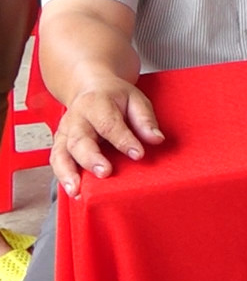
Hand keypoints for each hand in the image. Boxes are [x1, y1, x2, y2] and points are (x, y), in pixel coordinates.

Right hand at [50, 77, 164, 194]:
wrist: (90, 89)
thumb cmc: (115, 97)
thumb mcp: (135, 99)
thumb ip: (145, 119)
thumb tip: (156, 139)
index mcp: (97, 103)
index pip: (109, 124)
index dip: (123, 140)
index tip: (138, 154)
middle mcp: (76, 119)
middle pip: (80, 140)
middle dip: (91, 158)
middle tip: (105, 172)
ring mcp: (65, 132)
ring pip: (61, 153)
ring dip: (68, 173)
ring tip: (77, 191)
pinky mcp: (60, 144)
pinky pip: (57, 161)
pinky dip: (62, 177)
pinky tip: (73, 191)